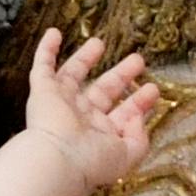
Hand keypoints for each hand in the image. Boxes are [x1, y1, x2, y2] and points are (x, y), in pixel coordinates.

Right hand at [19, 29, 161, 193]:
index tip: (153, 89)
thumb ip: (140, 137)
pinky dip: (45, 50)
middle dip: (121, 76)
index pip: (123, 114)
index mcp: (101, 134)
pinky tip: (53, 33)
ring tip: (99, 42)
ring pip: (74, 74)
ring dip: (85, 58)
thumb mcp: (128, 155)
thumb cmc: (91, 161)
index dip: (139, 102)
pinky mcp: (43, 91)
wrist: (56, 160)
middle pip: (103, 91)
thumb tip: (139, 116)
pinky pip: (42, 66)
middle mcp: (81, 117)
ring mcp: (61, 102)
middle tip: (137, 60)